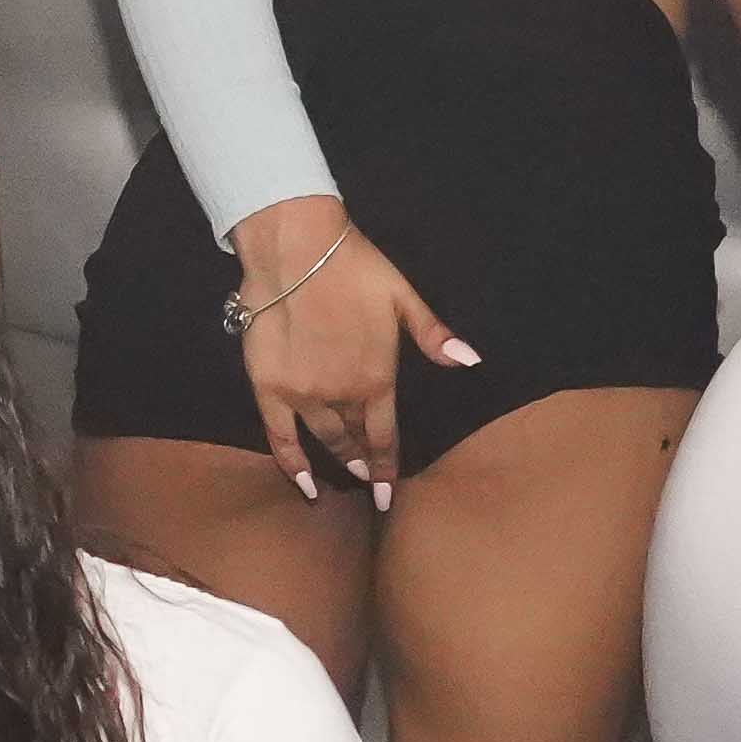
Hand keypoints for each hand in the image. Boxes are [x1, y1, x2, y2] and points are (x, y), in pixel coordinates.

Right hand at [228, 196, 472, 508]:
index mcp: (377, 379)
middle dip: (364, 463)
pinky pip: (279, 436)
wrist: (295, 248)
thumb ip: (433, 336)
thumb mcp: (403, 296)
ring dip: (338, 459)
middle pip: (355, 440)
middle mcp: (342, 396)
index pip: (385, 437)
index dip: (387, 468)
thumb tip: (470, 361)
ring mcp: (303, 395)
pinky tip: (303, 484)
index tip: (388, 493)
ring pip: (324, 439)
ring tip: (346, 472)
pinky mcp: (270, 388)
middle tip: (367, 479)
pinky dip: (291, 463)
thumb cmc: (353, 267)